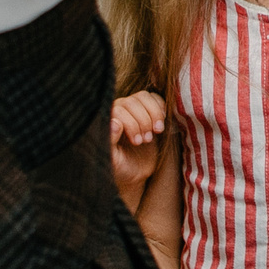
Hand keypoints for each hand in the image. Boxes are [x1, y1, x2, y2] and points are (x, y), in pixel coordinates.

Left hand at [110, 92, 166, 207]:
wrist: (136, 172)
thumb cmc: (121, 166)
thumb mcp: (113, 159)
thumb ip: (110, 142)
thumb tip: (115, 123)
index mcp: (107, 120)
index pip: (119, 110)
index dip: (131, 124)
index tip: (138, 142)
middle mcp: (118, 110)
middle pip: (133, 101)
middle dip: (143, 121)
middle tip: (147, 141)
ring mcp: (134, 108)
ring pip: (144, 96)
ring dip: (154, 114)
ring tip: (157, 132)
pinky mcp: (148, 109)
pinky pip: (156, 98)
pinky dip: (161, 109)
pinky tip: (161, 125)